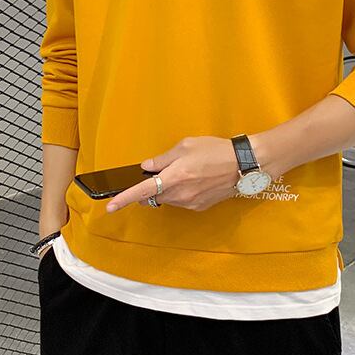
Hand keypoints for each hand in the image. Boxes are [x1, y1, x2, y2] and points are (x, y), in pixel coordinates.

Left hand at [106, 135, 257, 212]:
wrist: (244, 165)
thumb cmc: (216, 151)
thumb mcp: (186, 146)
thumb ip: (163, 159)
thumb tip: (148, 167)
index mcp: (174, 177)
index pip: (142, 190)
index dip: (124, 199)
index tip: (110, 206)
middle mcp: (180, 194)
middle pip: (153, 196)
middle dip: (151, 187)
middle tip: (161, 172)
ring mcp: (190, 203)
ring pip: (167, 199)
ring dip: (167, 189)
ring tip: (186, 172)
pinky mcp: (199, 207)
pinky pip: (181, 202)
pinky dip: (181, 193)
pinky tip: (195, 180)